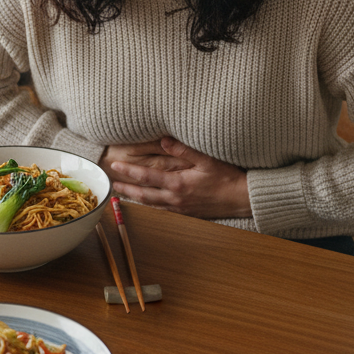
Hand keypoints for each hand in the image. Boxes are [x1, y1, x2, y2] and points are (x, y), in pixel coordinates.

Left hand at [103, 137, 249, 218]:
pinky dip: (150, 205)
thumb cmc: (227, 177)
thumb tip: (163, 141)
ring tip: (122, 193)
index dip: (129, 171)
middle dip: (126, 188)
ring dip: (135, 198)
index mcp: (178, 184)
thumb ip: (183, 149)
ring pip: (151, 204)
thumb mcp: (207, 159)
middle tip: (111, 183)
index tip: (116, 166)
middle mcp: (176, 198)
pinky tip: (145, 202)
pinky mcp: (187, 213)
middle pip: (143, 194)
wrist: (242, 198)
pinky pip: (162, 210)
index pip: (147, 177)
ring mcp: (181, 208)